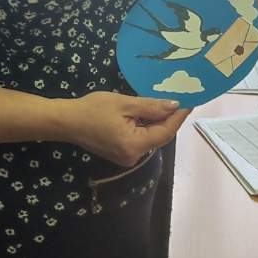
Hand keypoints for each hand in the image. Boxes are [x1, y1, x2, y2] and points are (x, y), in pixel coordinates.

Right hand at [61, 92, 190, 167]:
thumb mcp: (124, 104)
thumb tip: (175, 106)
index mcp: (135, 145)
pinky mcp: (121, 154)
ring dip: (158, 122)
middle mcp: (133, 156)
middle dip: (170, 119)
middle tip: (181, 100)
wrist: (67, 121)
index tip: (191, 103)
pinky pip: (141, 140)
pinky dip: (147, 127)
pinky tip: (149, 113)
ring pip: (150, 138)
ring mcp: (126, 157)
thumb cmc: (93, 109)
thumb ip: (151, 106)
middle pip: (159, 137)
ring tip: (167, 103)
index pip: (166, 132)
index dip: (179, 117)